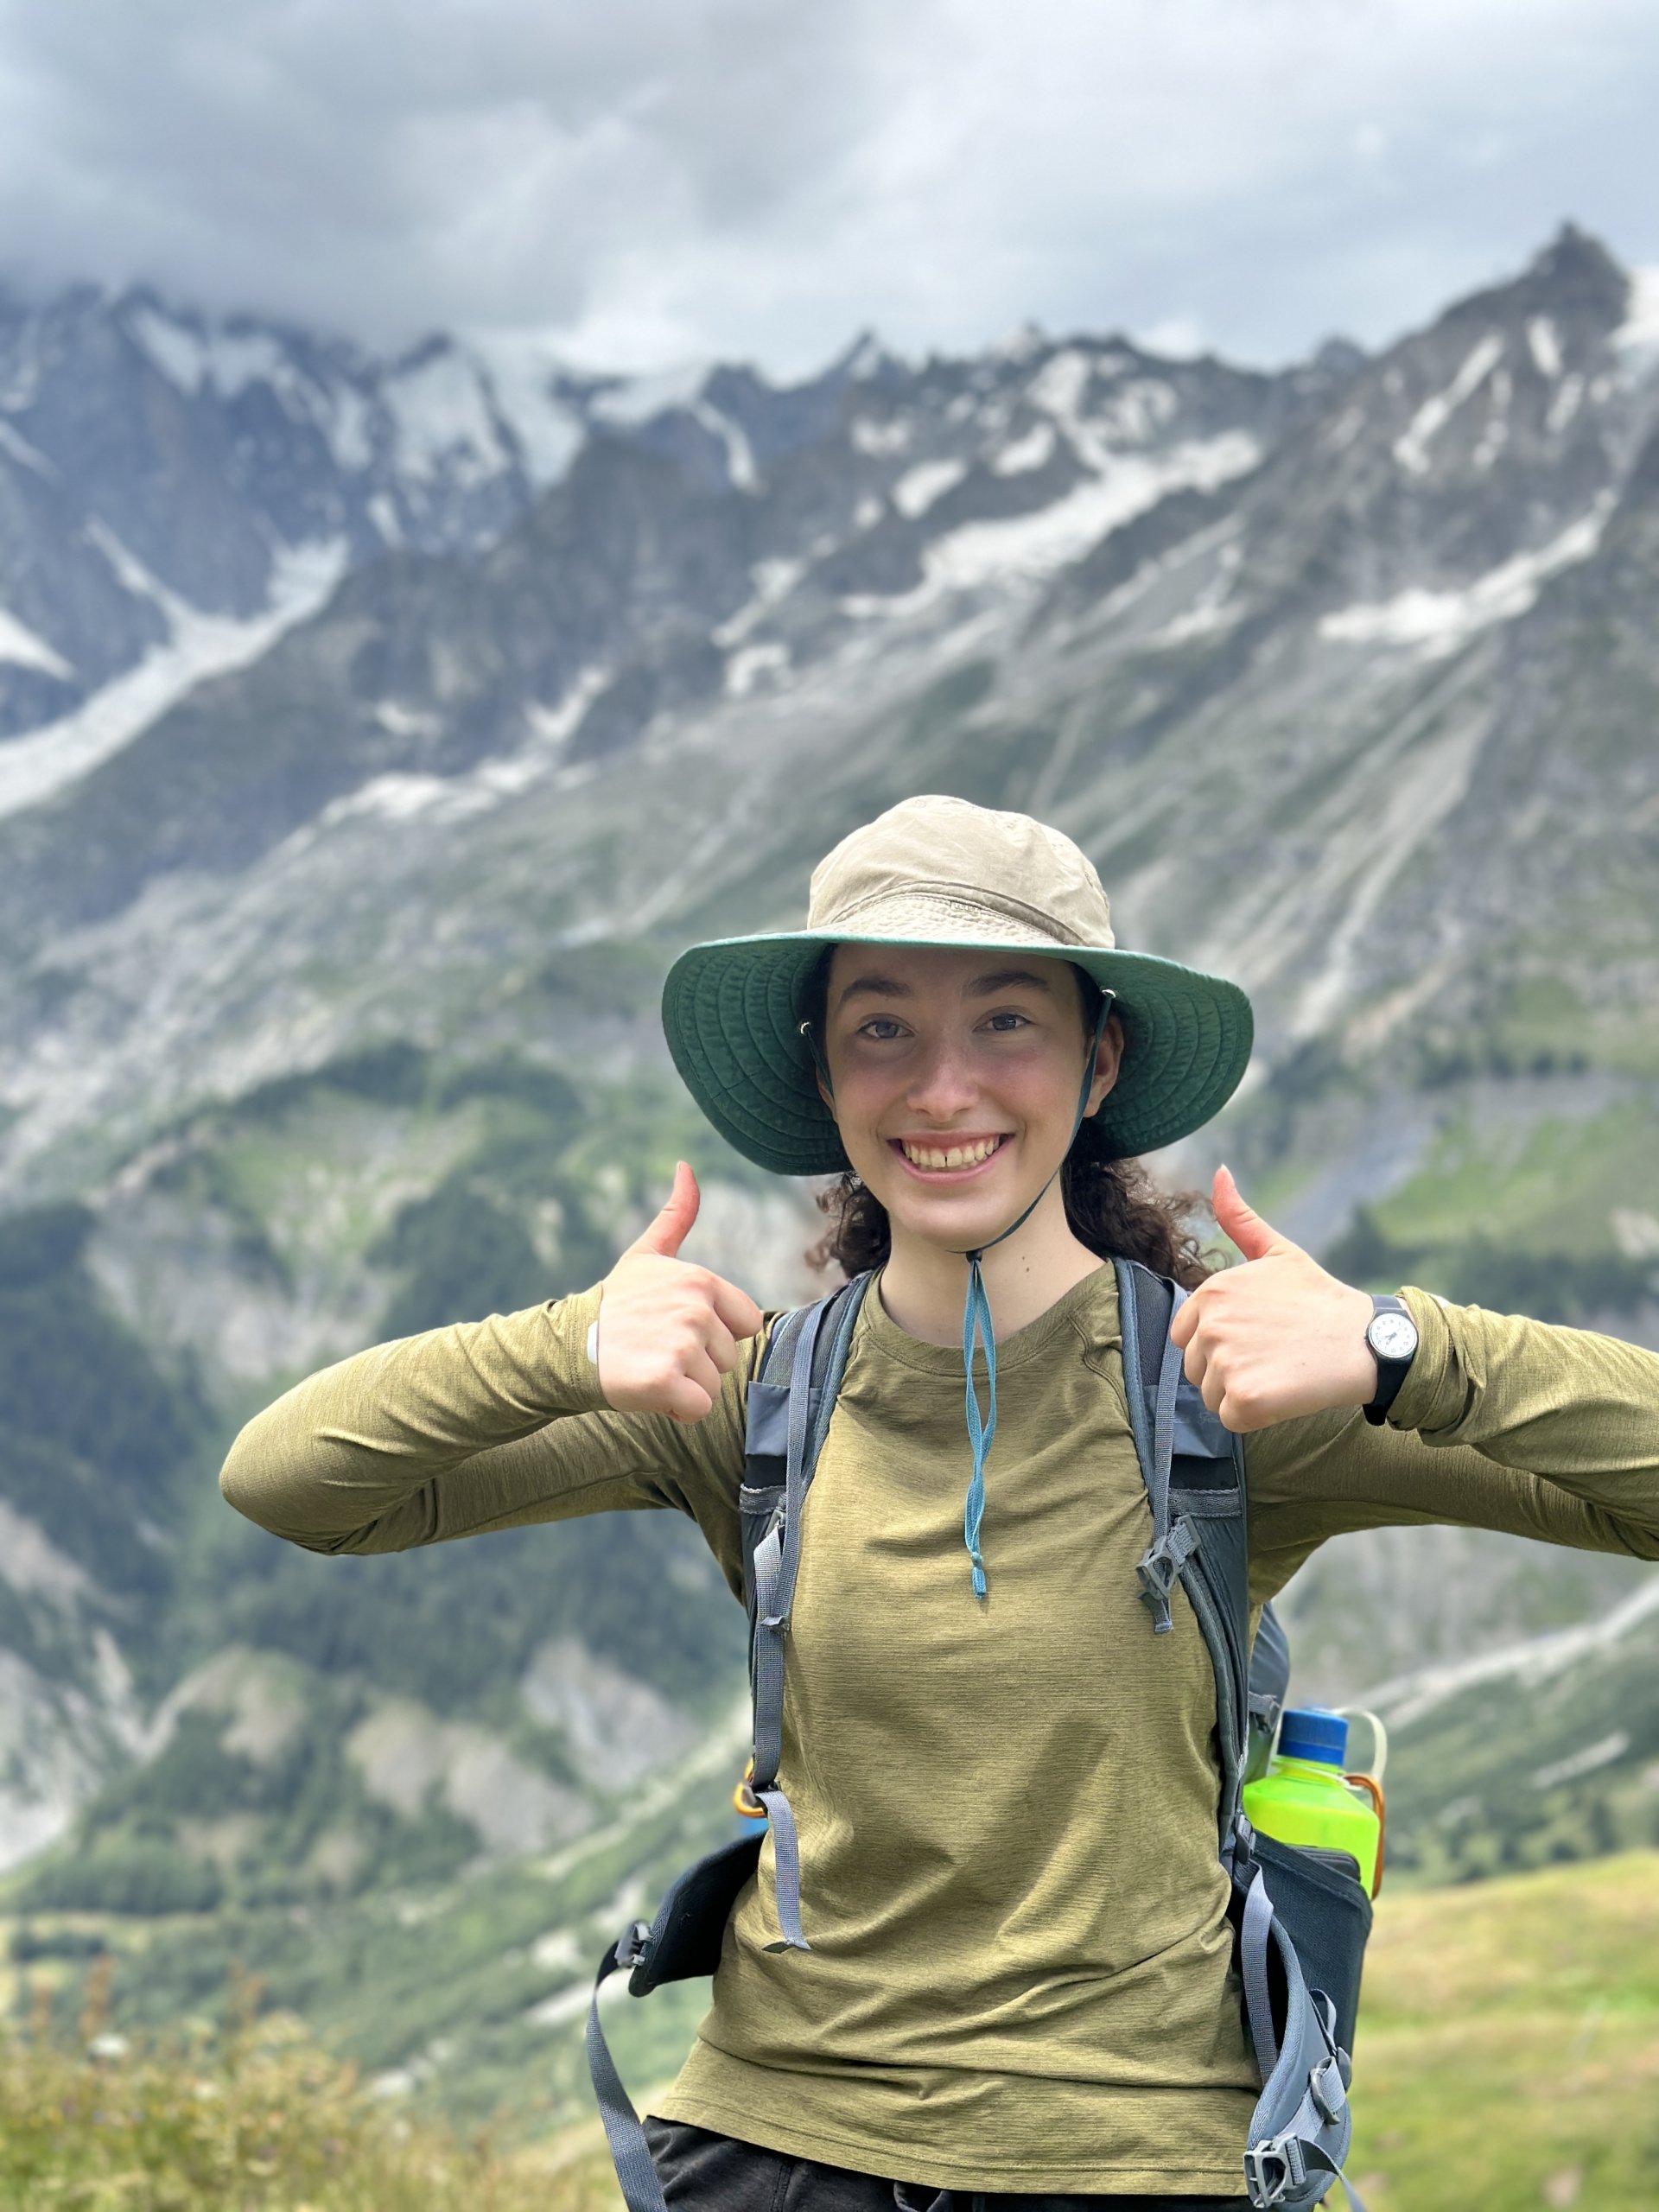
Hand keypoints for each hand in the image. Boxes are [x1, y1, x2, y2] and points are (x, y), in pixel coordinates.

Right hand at [595, 1162, 763, 1423]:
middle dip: (698, 1363)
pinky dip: (677, 1410)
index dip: (714, 1335)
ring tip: (649, 1366)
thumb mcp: (647, 1255)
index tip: (675, 1328)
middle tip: (656, 1349)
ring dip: (685, 1386)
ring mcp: (681, 1345)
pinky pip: (699, 1409)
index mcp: (700, 1280)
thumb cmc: (614, 1304)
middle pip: (728, 1358)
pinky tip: (648, 1390)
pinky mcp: (665, 1381)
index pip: (745, 1324)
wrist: (568, 1347)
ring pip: (713, 1385)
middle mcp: (695, 1310)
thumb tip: (686, 1166)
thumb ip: (677, 1215)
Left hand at [1168, 1167, 1377, 1432]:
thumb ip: (1239, 1219)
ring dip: (1241, 1393)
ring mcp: (1225, 1361)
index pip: (1186, 1336)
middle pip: (1195, 1368)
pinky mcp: (1244, 1399)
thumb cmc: (1320, 1300)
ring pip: (1211, 1395)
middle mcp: (1211, 1323)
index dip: (1221, 1342)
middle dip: (1228, 1369)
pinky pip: (1229, 1419)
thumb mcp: (1278, 1252)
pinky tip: (1285, 1392)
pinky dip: (1255, 1416)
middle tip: (1274, 1355)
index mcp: (1212, 1290)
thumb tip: (1220, 1172)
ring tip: (1281, 1371)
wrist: (1367, 1342)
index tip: (1259, 1336)